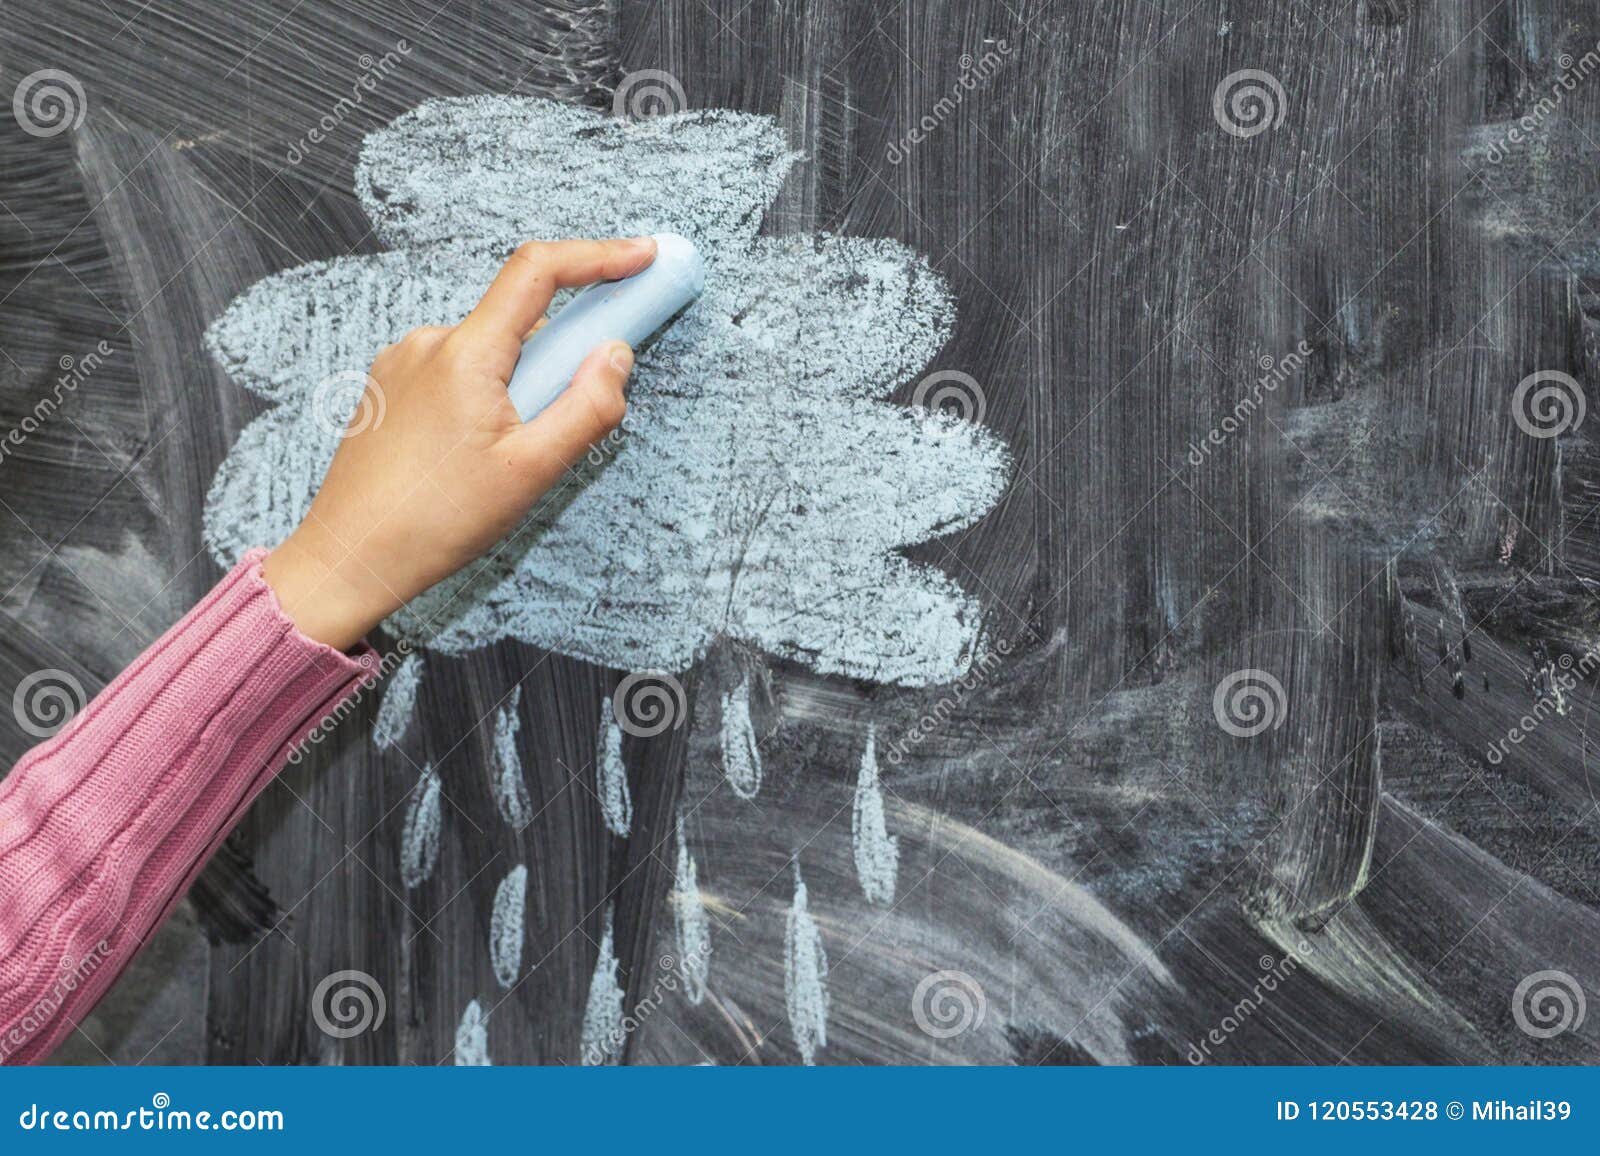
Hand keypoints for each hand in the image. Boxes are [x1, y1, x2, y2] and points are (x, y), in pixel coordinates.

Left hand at [262, 236, 655, 650]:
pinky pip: (458, 370)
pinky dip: (488, 394)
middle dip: (561, 356)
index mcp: (466, 354)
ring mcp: (403, 363)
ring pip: (490, 350)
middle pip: (519, 319)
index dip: (598, 256)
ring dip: (521, 383)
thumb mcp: (533, 472)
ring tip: (509, 458)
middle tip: (572, 418)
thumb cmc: (436, 521)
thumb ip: (587, 407)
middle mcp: (429, 343)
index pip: (539, 270)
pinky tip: (476, 455)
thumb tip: (617, 354)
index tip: (642, 257)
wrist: (351, 557)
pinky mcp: (391, 387)